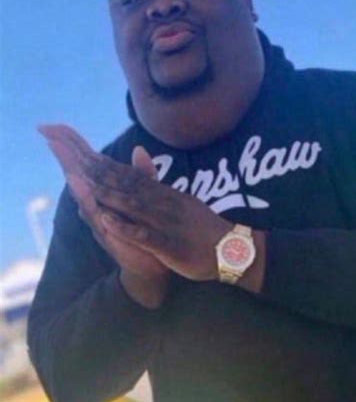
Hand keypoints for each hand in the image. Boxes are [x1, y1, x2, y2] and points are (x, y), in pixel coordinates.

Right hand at [40, 124, 169, 306]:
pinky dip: (90, 207)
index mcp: (106, 192)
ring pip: (83, 197)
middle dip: (64, 154)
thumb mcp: (145, 197)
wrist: (153, 264)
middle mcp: (97, 204)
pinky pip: (98, 221)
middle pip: (77, 175)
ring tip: (61, 158)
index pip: (87, 164)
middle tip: (47, 131)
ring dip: (73, 177)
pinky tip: (83, 197)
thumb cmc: (144, 229)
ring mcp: (100, 220)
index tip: (55, 124)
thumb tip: (139, 149)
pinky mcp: (108, 236)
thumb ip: (142, 175)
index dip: (72, 144)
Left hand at [86, 155, 231, 281]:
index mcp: (167, 195)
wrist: (232, 249)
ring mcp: (167, 224)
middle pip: (130, 186)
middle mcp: (165, 204)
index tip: (86, 156)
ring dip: (110, 197)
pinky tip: (108, 222)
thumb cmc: (205, 229)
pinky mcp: (170, 244)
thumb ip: (158, 181)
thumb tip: (139, 152)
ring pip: (134, 207)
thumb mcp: (183, 201)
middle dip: (103, 176)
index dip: (109, 167)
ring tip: (86, 187)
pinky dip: (125, 227)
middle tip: (77, 162)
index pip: (134, 177)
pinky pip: (144, 235)